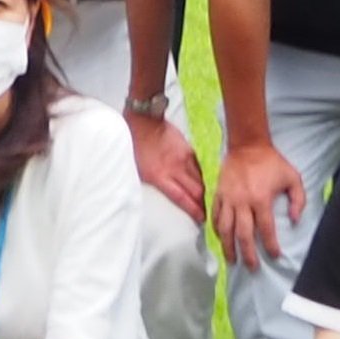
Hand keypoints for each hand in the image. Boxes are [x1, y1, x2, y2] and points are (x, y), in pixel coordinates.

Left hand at [128, 107, 207, 225]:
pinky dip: (201, 176)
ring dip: (203, 191)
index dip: (193, 210)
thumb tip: (161, 195)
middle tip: (205, 212)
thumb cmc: (135, 145)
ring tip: (203, 200)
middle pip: (197, 190)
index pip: (182, 198)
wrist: (143, 119)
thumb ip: (152, 183)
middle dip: (203, 203)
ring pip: (200, 179)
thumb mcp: (137, 169)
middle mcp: (175, 168)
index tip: (201, 219)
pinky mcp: (188, 148)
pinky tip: (200, 182)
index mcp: (160, 175)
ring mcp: (184, 157)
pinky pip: (198, 167)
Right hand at [212, 141, 306, 270]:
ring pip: (225, 228)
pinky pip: (215, 216)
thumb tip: (295, 221)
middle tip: (252, 268)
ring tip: (232, 261)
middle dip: (248, 254)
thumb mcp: (293, 177)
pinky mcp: (218, 193)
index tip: (275, 256)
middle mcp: (242, 201)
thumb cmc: (272, 162)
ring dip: (228, 247)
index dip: (271, 245)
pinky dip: (217, 229)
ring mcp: (228, 198)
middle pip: (243, 234)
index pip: (266, 229)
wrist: (247, 144)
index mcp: (261, 199)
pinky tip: (221, 239)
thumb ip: (299, 200)